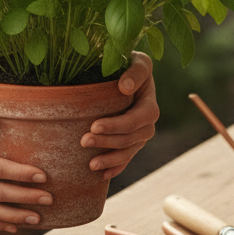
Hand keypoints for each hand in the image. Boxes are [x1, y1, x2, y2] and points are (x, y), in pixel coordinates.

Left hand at [82, 51, 158, 179]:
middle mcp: (148, 121)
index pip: (136, 119)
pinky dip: (116, 167)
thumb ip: (135, 71)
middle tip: (83, 141)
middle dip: (107, 142)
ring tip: (90, 164)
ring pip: (128, 151)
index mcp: (149, 102)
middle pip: (130, 138)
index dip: (117, 125)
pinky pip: (127, 158)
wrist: (125, 69)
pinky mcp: (133, 140)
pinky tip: (102, 175)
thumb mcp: (136, 60)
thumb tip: (125, 87)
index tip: (94, 126)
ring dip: (110, 158)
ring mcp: (141, 133)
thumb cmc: (127, 60)